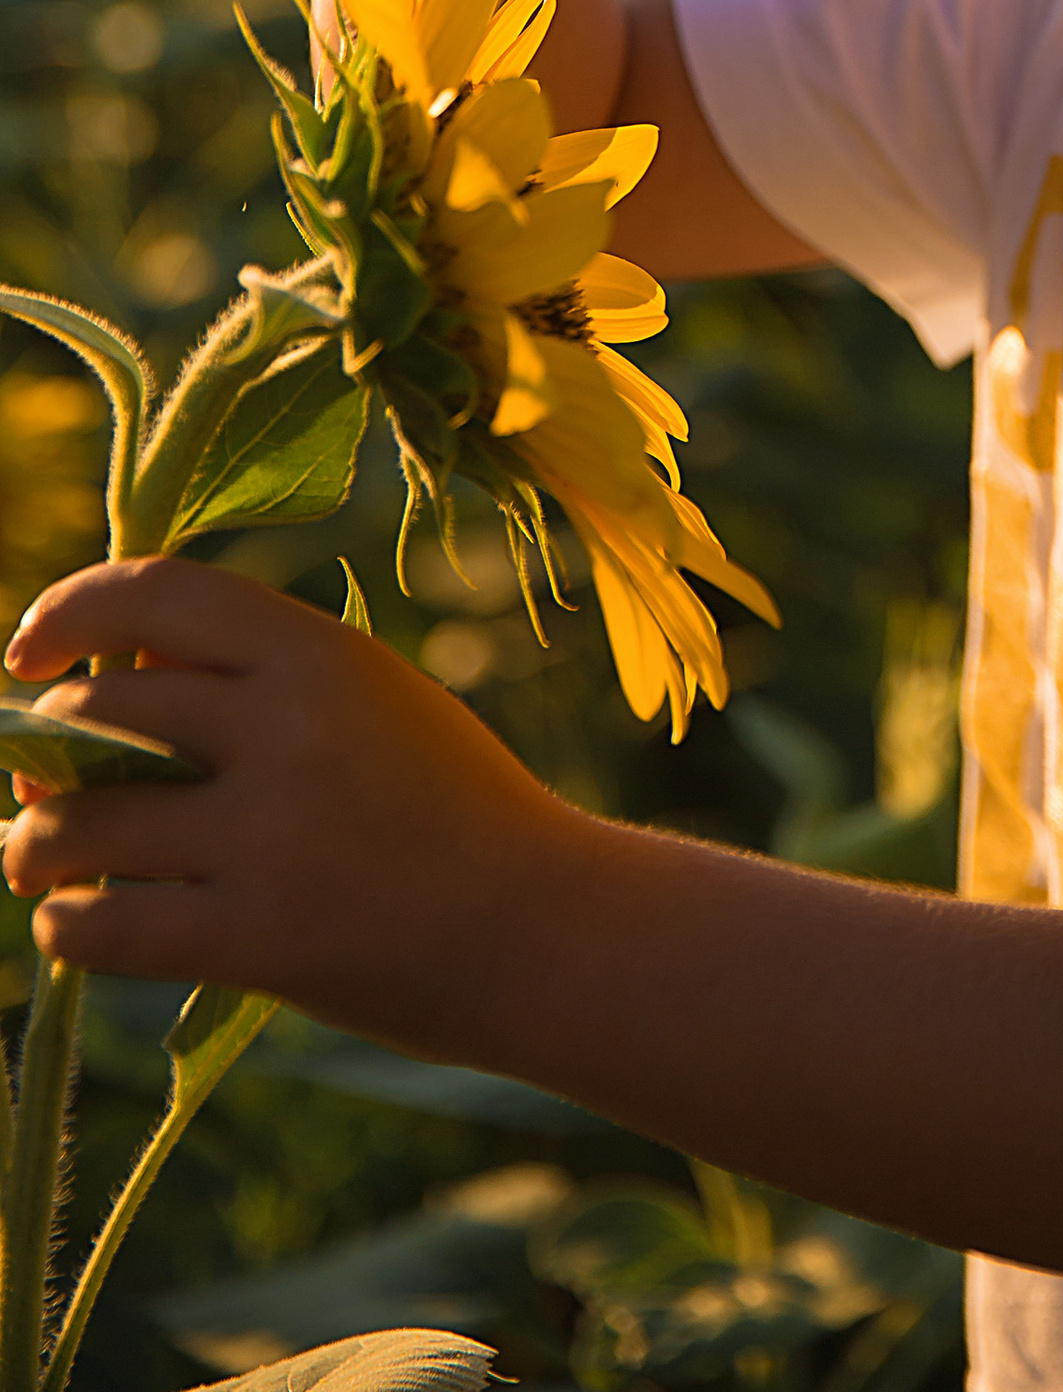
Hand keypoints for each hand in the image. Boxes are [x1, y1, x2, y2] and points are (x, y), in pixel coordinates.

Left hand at [4, 560, 595, 1050]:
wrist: (543, 927)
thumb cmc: (448, 806)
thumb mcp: (369, 699)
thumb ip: (250, 680)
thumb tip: (86, 684)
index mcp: (320, 650)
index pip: (154, 590)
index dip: (67, 611)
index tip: (25, 656)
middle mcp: (289, 726)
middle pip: (94, 708)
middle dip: (39, 747)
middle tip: (42, 784)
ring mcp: (271, 835)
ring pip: (73, 822)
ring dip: (32, 843)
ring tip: (40, 857)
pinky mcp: (257, 939)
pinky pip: (99, 924)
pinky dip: (68, 923)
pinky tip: (84, 921)